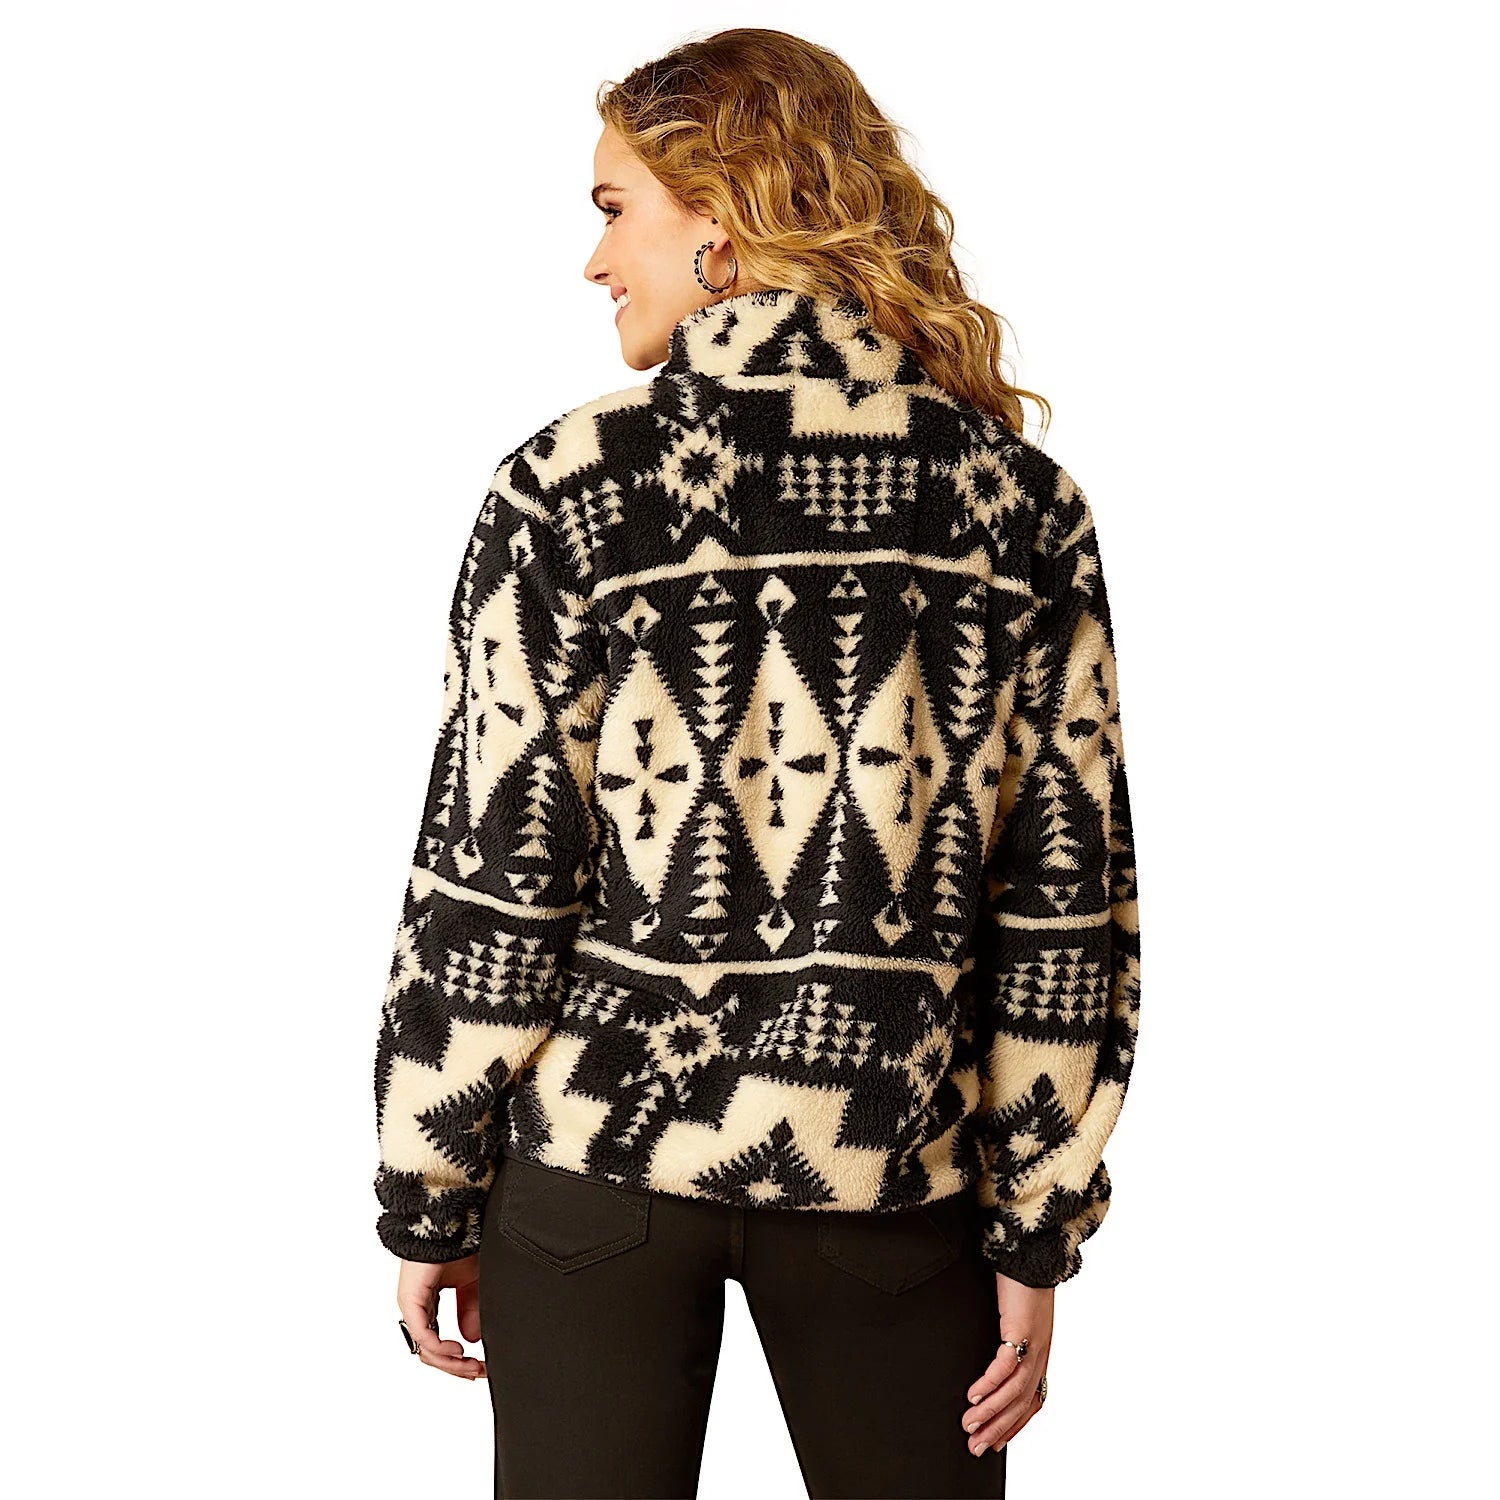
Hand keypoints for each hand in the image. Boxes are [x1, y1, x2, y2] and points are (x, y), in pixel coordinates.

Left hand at [396, 1254, 486, 1379]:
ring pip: (426, 1349)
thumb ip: (472, 1309)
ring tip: (471, 1366)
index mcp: (431, 1303)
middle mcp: (419, 1308)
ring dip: (451, 1364)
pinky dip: (440, 1349)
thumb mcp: (474, 1282)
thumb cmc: (461, 1243)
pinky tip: (458, 1352)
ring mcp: (413, 1306)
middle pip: (433, 1352)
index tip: (481, 1367)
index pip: (440, 1343)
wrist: (451, 1219)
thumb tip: (472, 1340)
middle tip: (478, 1373)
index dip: (460, 1360)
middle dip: (458, 1367)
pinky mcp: (411, 1301)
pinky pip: (423, 1335)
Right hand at [960, 1273, 1052, 1454]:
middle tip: (975, 1447)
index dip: (1014, 1425)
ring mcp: (1034, 1344)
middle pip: (1021, 1404)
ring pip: (1013, 1391)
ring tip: (969, 1426)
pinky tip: (973, 1395)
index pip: (1031, 1401)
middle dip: (997, 1429)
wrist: (1031, 1255)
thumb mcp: (1016, 1317)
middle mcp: (1040, 1354)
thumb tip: (992, 1356)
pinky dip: (989, 1384)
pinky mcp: (1022, 1331)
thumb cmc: (1020, 1282)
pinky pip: (1005, 1367)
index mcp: (1040, 1353)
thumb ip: (1008, 1339)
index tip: (995, 1443)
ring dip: (989, 1412)